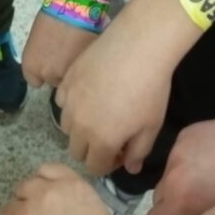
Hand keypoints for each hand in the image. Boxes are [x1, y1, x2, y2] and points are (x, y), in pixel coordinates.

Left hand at [0, 163, 131, 214]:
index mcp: (71, 186)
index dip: (45, 185)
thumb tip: (61, 202)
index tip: (47, 200)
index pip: (47, 171)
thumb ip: (76, 200)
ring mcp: (24, 214)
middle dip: (29, 203)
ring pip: (10, 210)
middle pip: (25, 188)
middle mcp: (45, 194)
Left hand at [22, 11, 96, 88]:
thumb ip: (41, 56)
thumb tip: (48, 60)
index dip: (42, 73)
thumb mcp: (37, 40)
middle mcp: (46, 74)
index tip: (49, 65)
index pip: (34, 81)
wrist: (75, 8)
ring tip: (77, 53)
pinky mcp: (83, 70)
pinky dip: (84, 66)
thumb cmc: (53, 15)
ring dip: (72, 69)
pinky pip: (82, 74)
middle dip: (58, 72)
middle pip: (53, 81)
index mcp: (30, 65)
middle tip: (65, 55)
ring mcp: (66, 74)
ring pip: (69, 79)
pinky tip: (85, 52)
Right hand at [56, 25, 172, 175]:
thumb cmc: (151, 89)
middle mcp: (78, 126)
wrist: (138, 46)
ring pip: (66, 128)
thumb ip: (138, 152)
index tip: (121, 152)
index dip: (109, 164)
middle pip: (76, 151)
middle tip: (110, 135)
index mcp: (101, 141)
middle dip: (92, 149)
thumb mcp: (151, 126)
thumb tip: (130, 168)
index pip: (94, 168)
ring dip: (80, 128)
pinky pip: (62, 103)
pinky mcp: (65, 83)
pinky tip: (90, 93)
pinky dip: (73, 105)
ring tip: (99, 113)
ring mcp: (68, 104)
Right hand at [146, 114, 214, 214]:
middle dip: (175, 200)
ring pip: (169, 174)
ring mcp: (178, 150)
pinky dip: (192, 158)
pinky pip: (180, 154)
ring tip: (214, 172)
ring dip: (184, 178)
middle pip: (158, 197)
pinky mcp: (187, 133)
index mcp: (182, 200)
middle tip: (202, 196)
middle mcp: (173, 174)